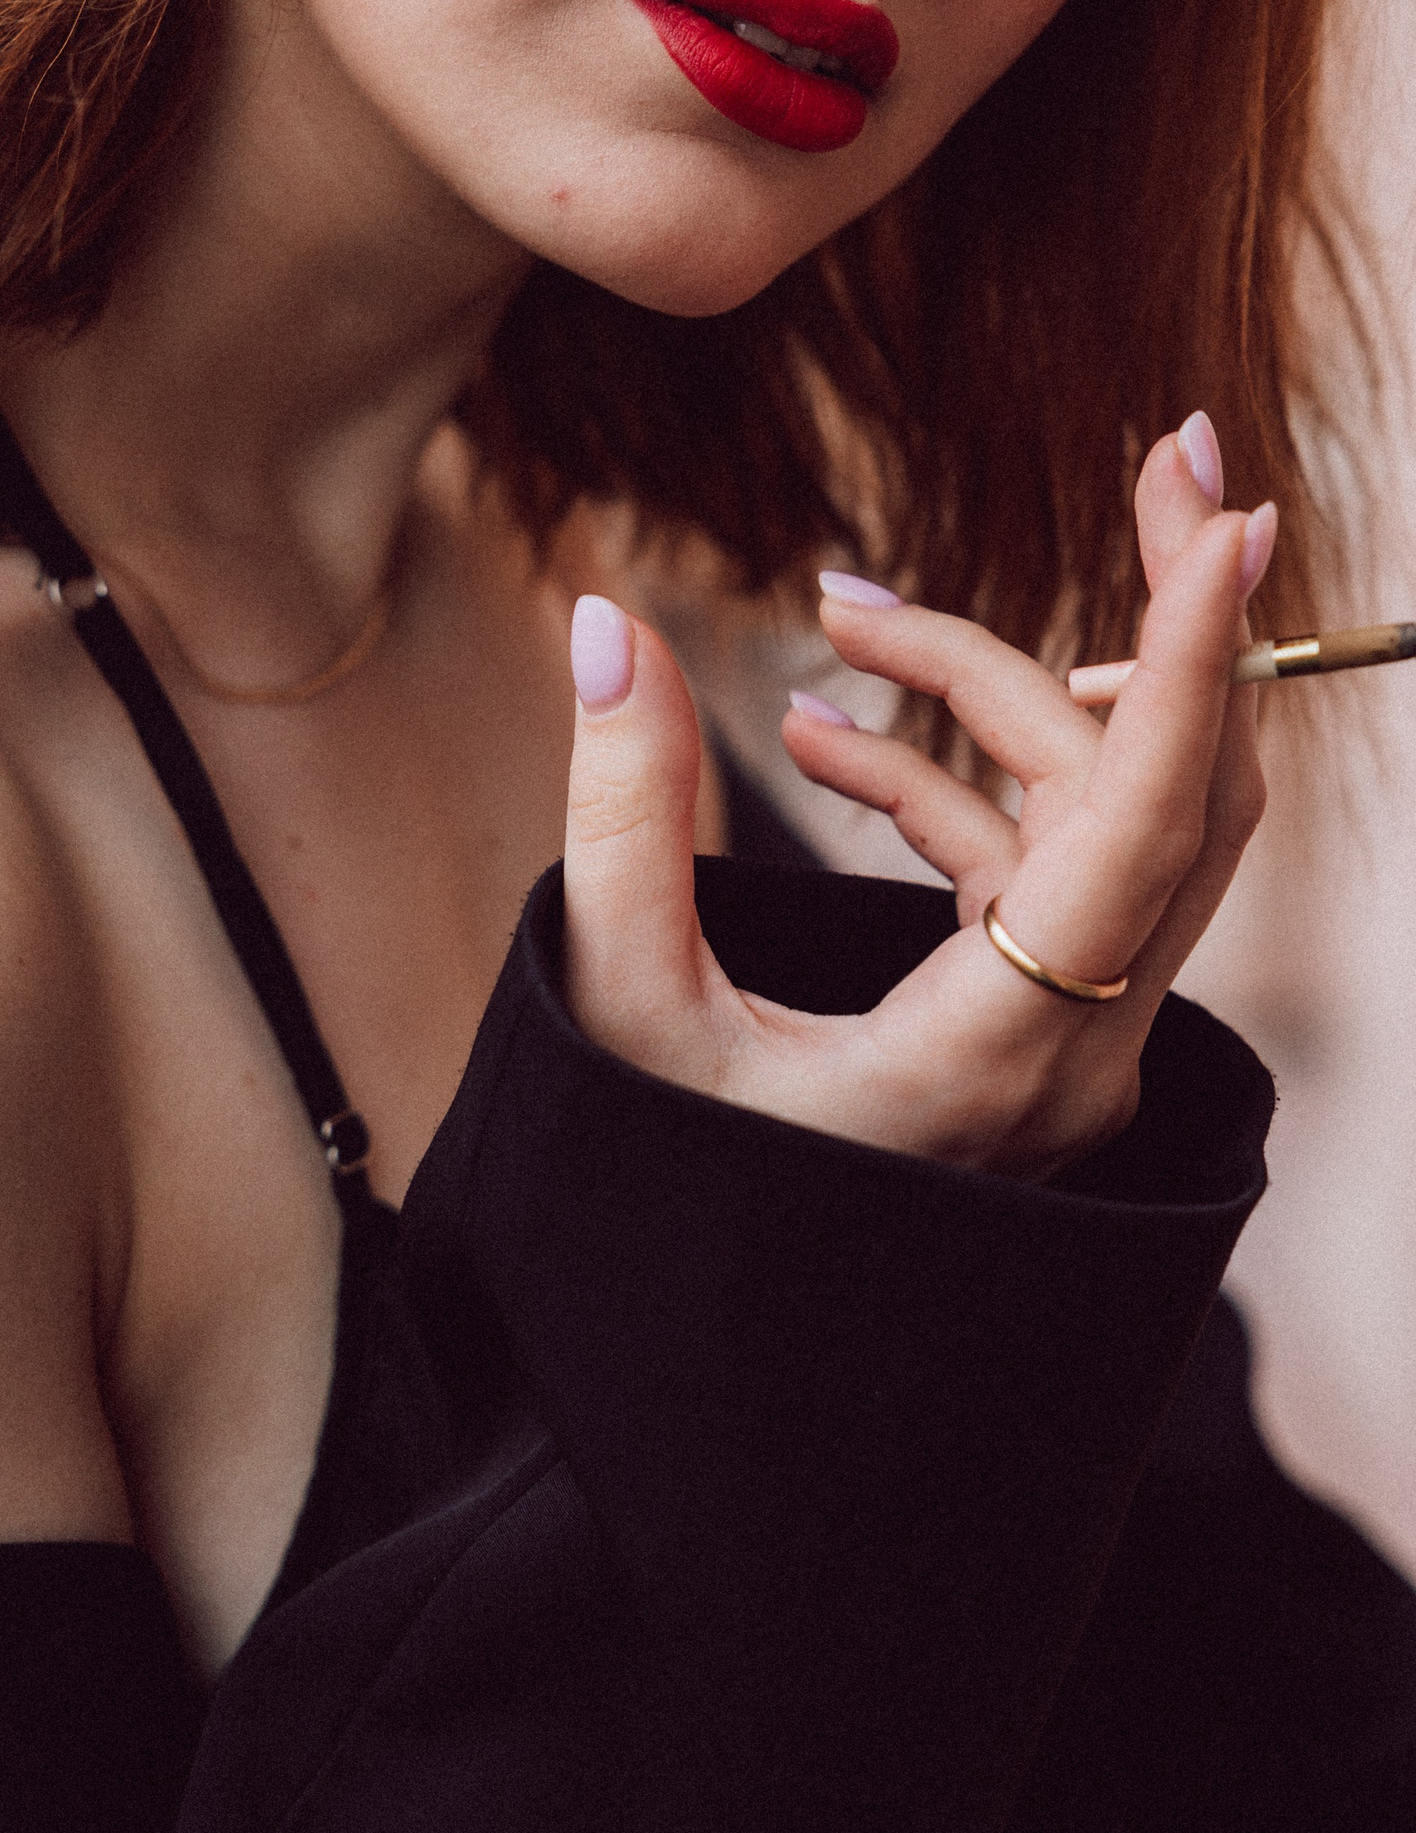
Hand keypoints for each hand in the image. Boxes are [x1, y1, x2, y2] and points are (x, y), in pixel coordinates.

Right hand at [562, 417, 1273, 1178]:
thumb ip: (620, 819)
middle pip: (1184, 794)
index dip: (1190, 663)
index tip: (1225, 513)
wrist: (732, 1380)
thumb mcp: (621, 1021)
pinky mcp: (1039, 1032)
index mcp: (1001, 1055)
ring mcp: (1075, 1046)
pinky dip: (953, 784)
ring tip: (838, 627)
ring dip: (996, 700)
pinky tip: (821, 748)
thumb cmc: (671, 1224)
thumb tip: (607, 624)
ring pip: (1110, 817)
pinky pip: (1043, 868)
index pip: (1140, 831)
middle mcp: (1080, 1050)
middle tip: (1171, 453)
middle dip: (1170, 617)